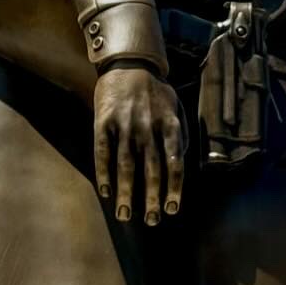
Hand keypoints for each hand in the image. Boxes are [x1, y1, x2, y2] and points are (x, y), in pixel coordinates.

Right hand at [94, 65, 185, 224]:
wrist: (128, 63)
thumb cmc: (155, 90)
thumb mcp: (176, 106)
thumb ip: (180, 134)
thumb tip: (182, 163)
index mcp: (169, 124)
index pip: (175, 163)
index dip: (174, 189)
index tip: (171, 209)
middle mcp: (148, 127)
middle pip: (151, 170)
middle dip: (151, 198)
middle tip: (150, 220)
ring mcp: (125, 124)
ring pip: (126, 166)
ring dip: (125, 193)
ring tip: (125, 215)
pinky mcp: (104, 122)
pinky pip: (103, 153)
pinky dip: (104, 174)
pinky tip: (105, 192)